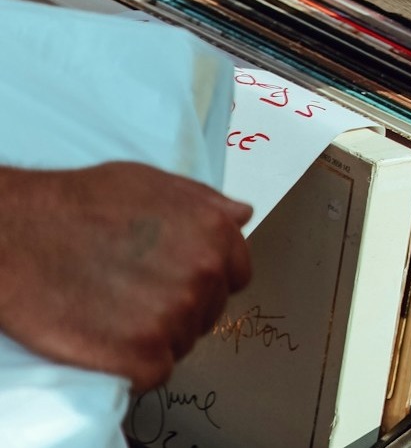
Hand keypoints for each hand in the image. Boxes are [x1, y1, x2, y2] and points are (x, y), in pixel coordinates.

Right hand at [0, 162, 252, 391]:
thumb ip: (204, 203)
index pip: (236, 277)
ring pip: (181, 343)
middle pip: (208, 313)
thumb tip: (242, 216)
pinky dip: (132, 366)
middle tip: (131, 296)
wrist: (17, 234)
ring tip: (112, 314)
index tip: (172, 280)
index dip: (205, 281)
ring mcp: (173, 317)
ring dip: (153, 337)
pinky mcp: (139, 355)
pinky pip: (153, 372)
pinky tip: (106, 342)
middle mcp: (203, 275)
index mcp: (215, 234)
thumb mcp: (152, 183)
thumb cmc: (79, 203)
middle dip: (178, 308)